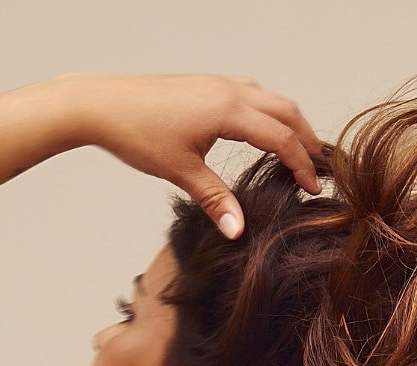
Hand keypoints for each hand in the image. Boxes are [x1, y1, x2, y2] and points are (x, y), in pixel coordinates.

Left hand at [60, 71, 324, 239]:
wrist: (99, 103)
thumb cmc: (135, 132)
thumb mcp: (179, 171)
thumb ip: (215, 199)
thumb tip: (238, 230)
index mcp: (229, 111)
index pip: (281, 138)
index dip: (302, 165)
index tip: (312, 189)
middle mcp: (229, 91)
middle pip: (287, 112)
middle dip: (306, 140)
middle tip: (317, 169)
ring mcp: (217, 83)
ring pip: (270, 98)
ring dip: (288, 122)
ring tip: (295, 150)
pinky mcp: (204, 84)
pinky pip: (250, 92)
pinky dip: (266, 111)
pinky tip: (259, 128)